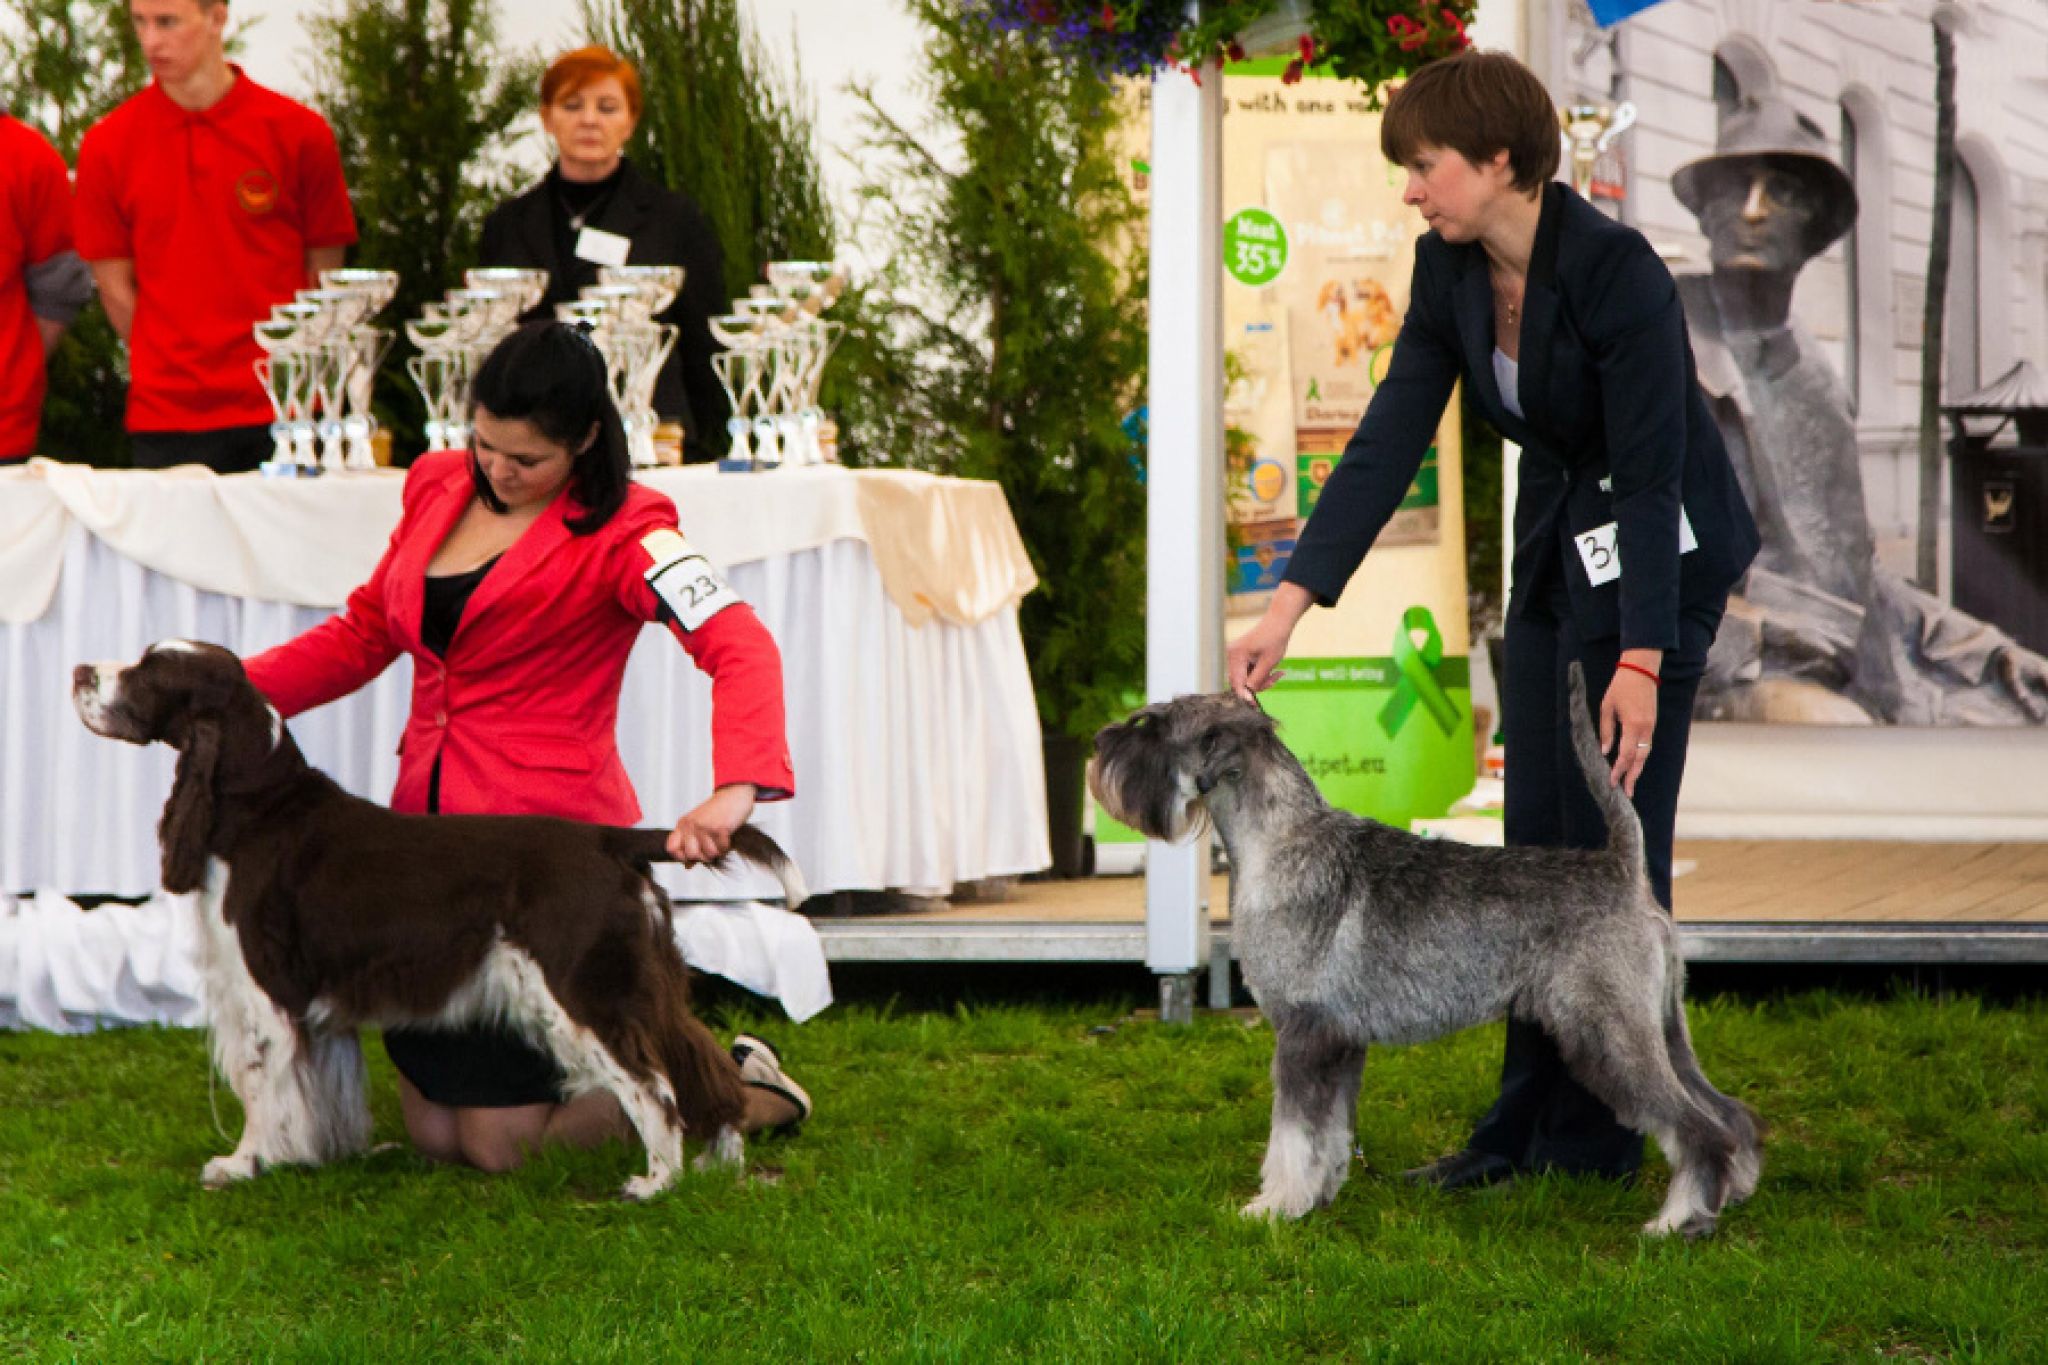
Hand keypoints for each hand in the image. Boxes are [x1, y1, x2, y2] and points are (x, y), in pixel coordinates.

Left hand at [667, 783, 756, 864]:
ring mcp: (704, 826)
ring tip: (720, 839)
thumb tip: (688, 866)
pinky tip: (727, 835)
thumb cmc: (719, 810)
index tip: (691, 857)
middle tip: (711, 847)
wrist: (734, 794)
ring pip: (708, 854)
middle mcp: (691, 825)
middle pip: (691, 854)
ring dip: (718, 850)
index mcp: (683, 824)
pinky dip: (726, 846)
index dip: (681, 856)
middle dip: (703, 856)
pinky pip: (722, 849)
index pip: (671, 848)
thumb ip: (691, 843)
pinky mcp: (719, 828)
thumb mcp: (700, 825)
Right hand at [1227, 583, 1313, 700]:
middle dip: (1257, 686)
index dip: (1245, 695)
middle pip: (1239, 682)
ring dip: (1261, 680)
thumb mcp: (1268, 663)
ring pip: (1245, 679)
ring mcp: (1235, 655)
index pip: (1237, 682)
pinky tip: (1273, 670)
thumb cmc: (1275, 639)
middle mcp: (1231, 655)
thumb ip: (1256, 681)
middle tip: (1275, 680)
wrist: (1279, 622)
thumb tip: (1247, 698)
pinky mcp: (1241, 656)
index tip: (1255, 705)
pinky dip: (1260, 674)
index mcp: (1236, 655)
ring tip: (1277, 673)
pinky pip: (1248, 672)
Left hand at [1599, 650, 1662, 797]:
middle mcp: (1645, 729)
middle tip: (1626, 793)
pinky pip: (1647, 745)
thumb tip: (1605, 751)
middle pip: (1640, 759)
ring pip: (1645, 754)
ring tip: (1630, 783)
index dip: (1619, 770)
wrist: (1641, 670)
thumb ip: (1606, 730)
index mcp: (1633, 725)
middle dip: (1632, 777)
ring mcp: (1651, 726)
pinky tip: (1634, 764)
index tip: (1612, 782)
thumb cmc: (1620, 686)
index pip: (1625, 755)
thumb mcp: (1607, 707)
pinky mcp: (1652, 723)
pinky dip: (1641, 757)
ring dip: (1638, 769)